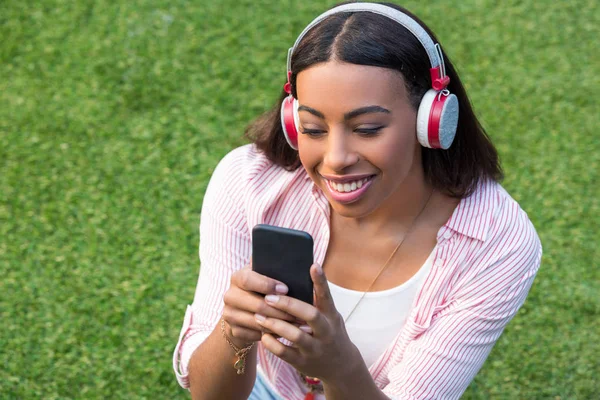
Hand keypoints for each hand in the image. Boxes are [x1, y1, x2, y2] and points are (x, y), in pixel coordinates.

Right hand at [222, 264, 299, 347]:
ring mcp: (229, 314)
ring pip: (258, 321)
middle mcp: (230, 295)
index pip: (248, 279)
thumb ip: (272, 269)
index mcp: (237, 277)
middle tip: (298, 313)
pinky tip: (286, 332)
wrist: (243, 311)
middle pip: (256, 304)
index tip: (285, 289)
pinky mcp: (234, 330)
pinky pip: (256, 334)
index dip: (267, 285)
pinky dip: (273, 334)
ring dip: (279, 324)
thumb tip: (299, 265)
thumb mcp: (263, 276)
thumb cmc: (261, 289)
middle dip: (280, 310)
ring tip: (297, 324)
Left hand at [253, 263, 361, 381]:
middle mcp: (325, 331)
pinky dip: (272, 344)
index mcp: (331, 316)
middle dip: (288, 305)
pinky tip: (263, 335)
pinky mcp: (303, 362)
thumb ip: (318, 300)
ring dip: (275, 325)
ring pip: (295, 335)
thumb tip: (300, 274)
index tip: (313, 265)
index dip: (321, 281)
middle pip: (310, 315)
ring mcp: (315, 348)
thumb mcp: (330, 316)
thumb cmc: (330, 332)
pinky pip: (285, 353)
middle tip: (269, 297)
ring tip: (258, 316)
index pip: (326, 296)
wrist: (341, 367)